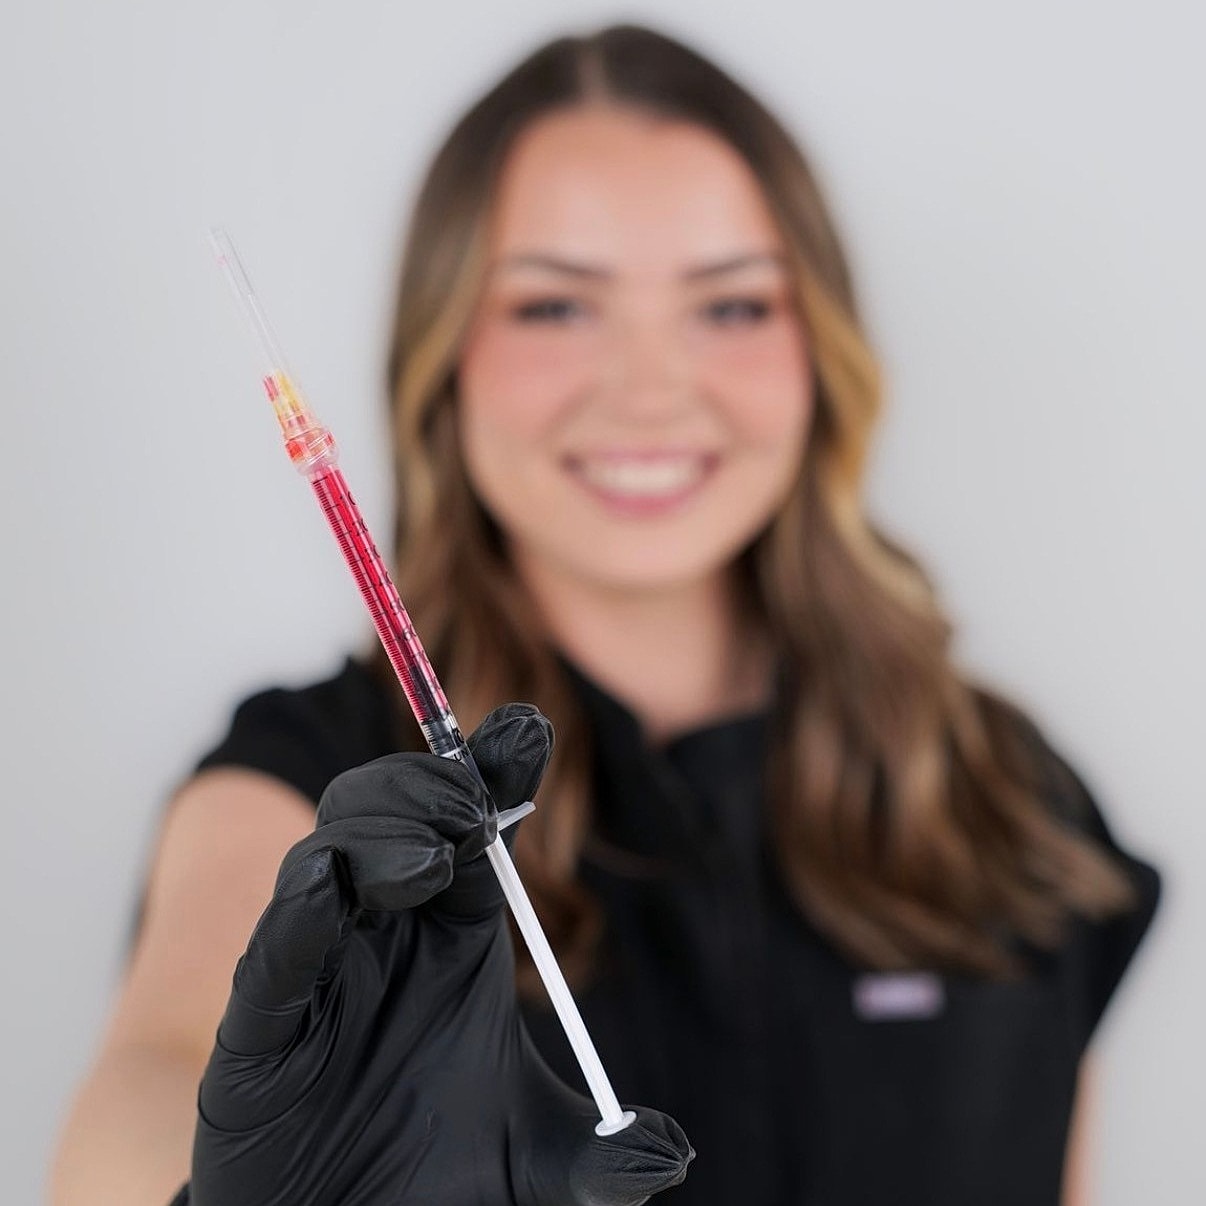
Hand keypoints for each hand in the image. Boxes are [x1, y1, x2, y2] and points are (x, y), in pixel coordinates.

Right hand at [184, 703, 692, 1204]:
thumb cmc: (429, 1176)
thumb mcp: (534, 1164)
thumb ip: (601, 1155)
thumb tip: (673, 1155)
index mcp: (451, 933)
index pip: (473, 829)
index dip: (496, 772)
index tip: (531, 728)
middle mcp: (384, 932)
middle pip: (390, 809)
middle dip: (433, 789)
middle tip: (478, 810)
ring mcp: (318, 968)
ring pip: (330, 851)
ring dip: (381, 835)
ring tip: (435, 860)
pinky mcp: (260, 1024)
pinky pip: (274, 948)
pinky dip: (301, 910)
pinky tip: (331, 890)